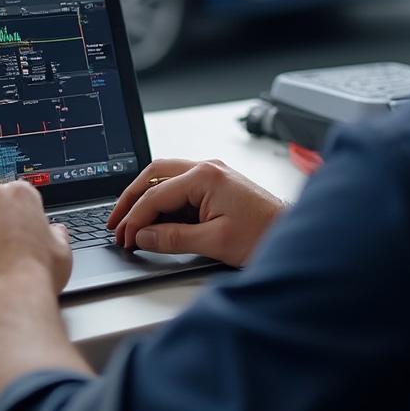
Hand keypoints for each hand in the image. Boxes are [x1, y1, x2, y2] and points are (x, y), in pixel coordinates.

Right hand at [107, 158, 285, 266]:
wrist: (294, 238)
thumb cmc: (263, 236)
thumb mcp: (214, 242)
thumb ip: (173, 238)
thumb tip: (143, 236)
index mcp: (205, 176)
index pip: (156, 194)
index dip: (135, 217)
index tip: (123, 237)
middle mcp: (207, 168)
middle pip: (155, 174)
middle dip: (131, 198)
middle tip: (115, 221)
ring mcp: (212, 174)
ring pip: (165, 177)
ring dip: (145, 198)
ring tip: (129, 221)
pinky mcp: (216, 185)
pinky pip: (179, 187)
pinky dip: (162, 201)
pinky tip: (154, 219)